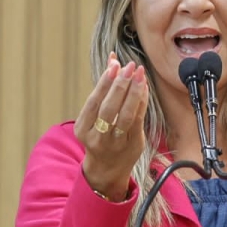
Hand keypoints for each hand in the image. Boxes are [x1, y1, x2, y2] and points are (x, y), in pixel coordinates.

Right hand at [74, 52, 148, 199]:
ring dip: (134, 93)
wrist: (106, 169)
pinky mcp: (132, 145)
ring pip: (125, 116)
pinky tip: (144, 88)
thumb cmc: (99, 134)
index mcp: (83, 128)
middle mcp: (97, 137)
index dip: (104, 83)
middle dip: (120, 86)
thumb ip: (104, 87)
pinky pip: (138, 121)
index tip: (114, 65)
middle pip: (109, 109)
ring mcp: (115, 143)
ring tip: (140, 74)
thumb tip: (112, 58)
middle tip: (130, 66)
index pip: (93, 102)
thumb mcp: (94, 115)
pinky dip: (141, 103)